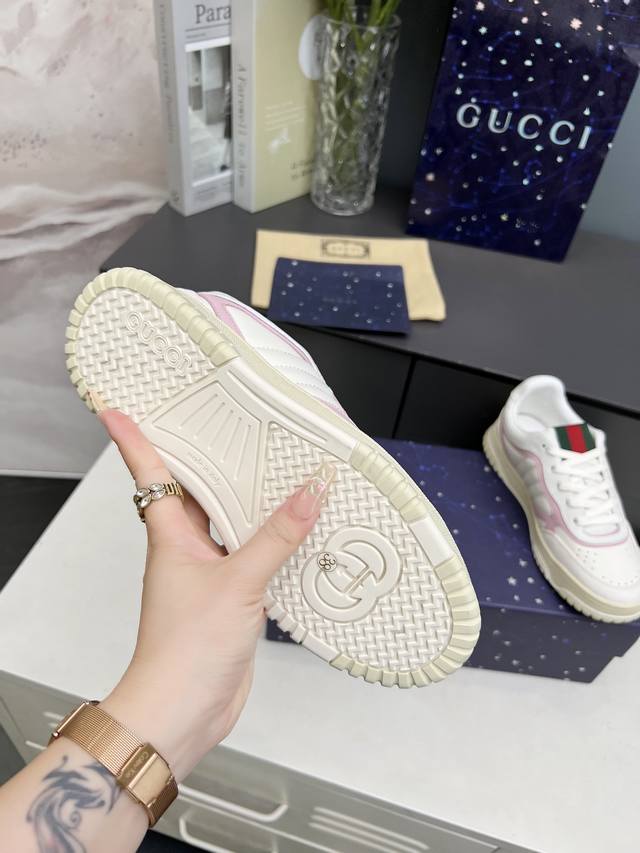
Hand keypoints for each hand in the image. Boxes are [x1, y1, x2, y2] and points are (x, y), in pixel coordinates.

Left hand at [97, 409, 333, 781]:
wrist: (183, 710)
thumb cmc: (185, 651)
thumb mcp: (238, 582)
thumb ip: (277, 536)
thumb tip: (310, 492)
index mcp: (171, 537)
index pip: (150, 475)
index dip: (135, 440)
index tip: (120, 411)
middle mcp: (186, 551)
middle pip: (197, 493)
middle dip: (213, 463)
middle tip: (231, 427)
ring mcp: (209, 575)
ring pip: (230, 526)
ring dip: (253, 505)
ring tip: (281, 473)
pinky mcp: (231, 599)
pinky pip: (253, 558)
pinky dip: (274, 544)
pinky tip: (299, 534)